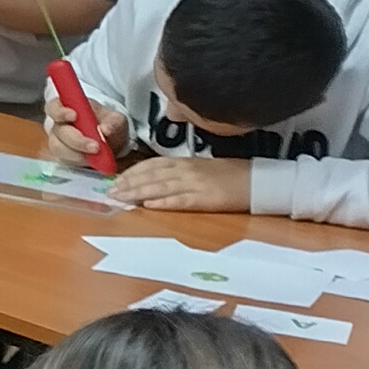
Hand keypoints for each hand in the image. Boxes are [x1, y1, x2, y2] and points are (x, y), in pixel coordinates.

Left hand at [107, 156, 248, 212]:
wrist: (258, 181)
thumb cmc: (230, 175)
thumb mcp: (202, 168)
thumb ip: (179, 171)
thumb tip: (156, 179)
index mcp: (186, 162)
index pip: (152, 164)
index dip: (132, 172)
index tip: (116, 179)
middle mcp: (187, 170)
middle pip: (152, 176)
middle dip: (129, 184)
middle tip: (110, 191)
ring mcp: (196, 184)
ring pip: (161, 187)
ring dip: (138, 193)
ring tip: (121, 198)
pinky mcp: (206, 199)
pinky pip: (181, 201)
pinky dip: (163, 203)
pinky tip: (149, 206)